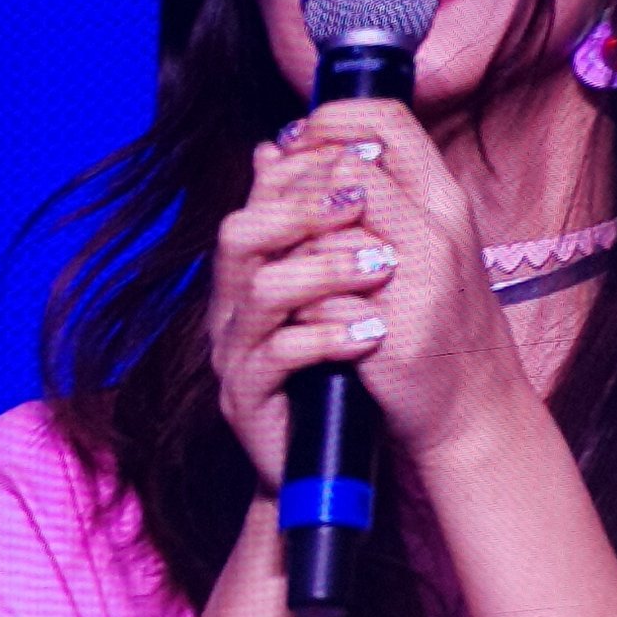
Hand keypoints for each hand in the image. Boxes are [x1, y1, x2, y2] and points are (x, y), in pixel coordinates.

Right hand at [209, 134, 401, 487]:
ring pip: (260, 290)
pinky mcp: (247, 398)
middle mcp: (235, 301)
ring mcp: (237, 350)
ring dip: (324, 271)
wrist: (330, 457)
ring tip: (381, 270)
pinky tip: (371, 332)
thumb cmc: (344, 363)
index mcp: (257, 264)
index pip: (261, 194)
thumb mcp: (344, 287)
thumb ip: (333, 226)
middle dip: (303, 209)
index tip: (366, 159)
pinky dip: (327, 337)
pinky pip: (276, 357)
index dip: (307, 168)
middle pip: (240, 232)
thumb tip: (321, 158)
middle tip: (362, 203)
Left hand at [266, 104, 527, 462]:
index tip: (294, 142)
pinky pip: (319, 298)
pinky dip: (300, 306)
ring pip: (324, 234)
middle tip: (276, 213)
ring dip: (292, 252)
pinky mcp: (392, 334)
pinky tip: (306, 319)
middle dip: (298, 188)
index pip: (386, 119)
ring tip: (291, 274)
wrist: (474, 408)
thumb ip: (358, 194)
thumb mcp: (416, 244)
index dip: (329, 120)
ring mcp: (419, 283)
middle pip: (348, 169)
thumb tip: (270, 149)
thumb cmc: (439, 321)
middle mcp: (440, 232)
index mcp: (446, 201)